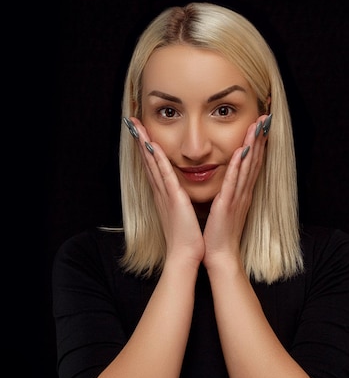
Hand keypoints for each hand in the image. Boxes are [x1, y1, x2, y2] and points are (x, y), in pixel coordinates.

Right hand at [131, 118, 204, 269]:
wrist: (185, 255)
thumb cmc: (186, 238)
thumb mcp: (182, 214)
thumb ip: (179, 201)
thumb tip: (180, 194)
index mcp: (164, 195)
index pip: (154, 167)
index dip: (146, 149)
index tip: (141, 132)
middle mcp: (161, 192)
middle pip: (148, 161)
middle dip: (140, 140)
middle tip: (132, 122)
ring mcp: (165, 194)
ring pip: (153, 164)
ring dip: (145, 143)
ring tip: (136, 126)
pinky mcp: (174, 199)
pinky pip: (165, 174)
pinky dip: (158, 160)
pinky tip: (153, 146)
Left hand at [203, 116, 268, 271]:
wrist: (219, 255)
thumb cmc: (219, 234)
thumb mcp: (225, 208)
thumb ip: (228, 193)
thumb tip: (227, 181)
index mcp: (241, 193)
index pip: (252, 163)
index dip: (258, 143)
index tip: (261, 125)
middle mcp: (243, 193)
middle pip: (255, 160)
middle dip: (260, 138)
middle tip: (266, 117)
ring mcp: (237, 198)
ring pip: (247, 167)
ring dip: (253, 145)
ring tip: (258, 126)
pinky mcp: (228, 204)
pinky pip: (234, 182)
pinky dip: (239, 166)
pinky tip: (242, 151)